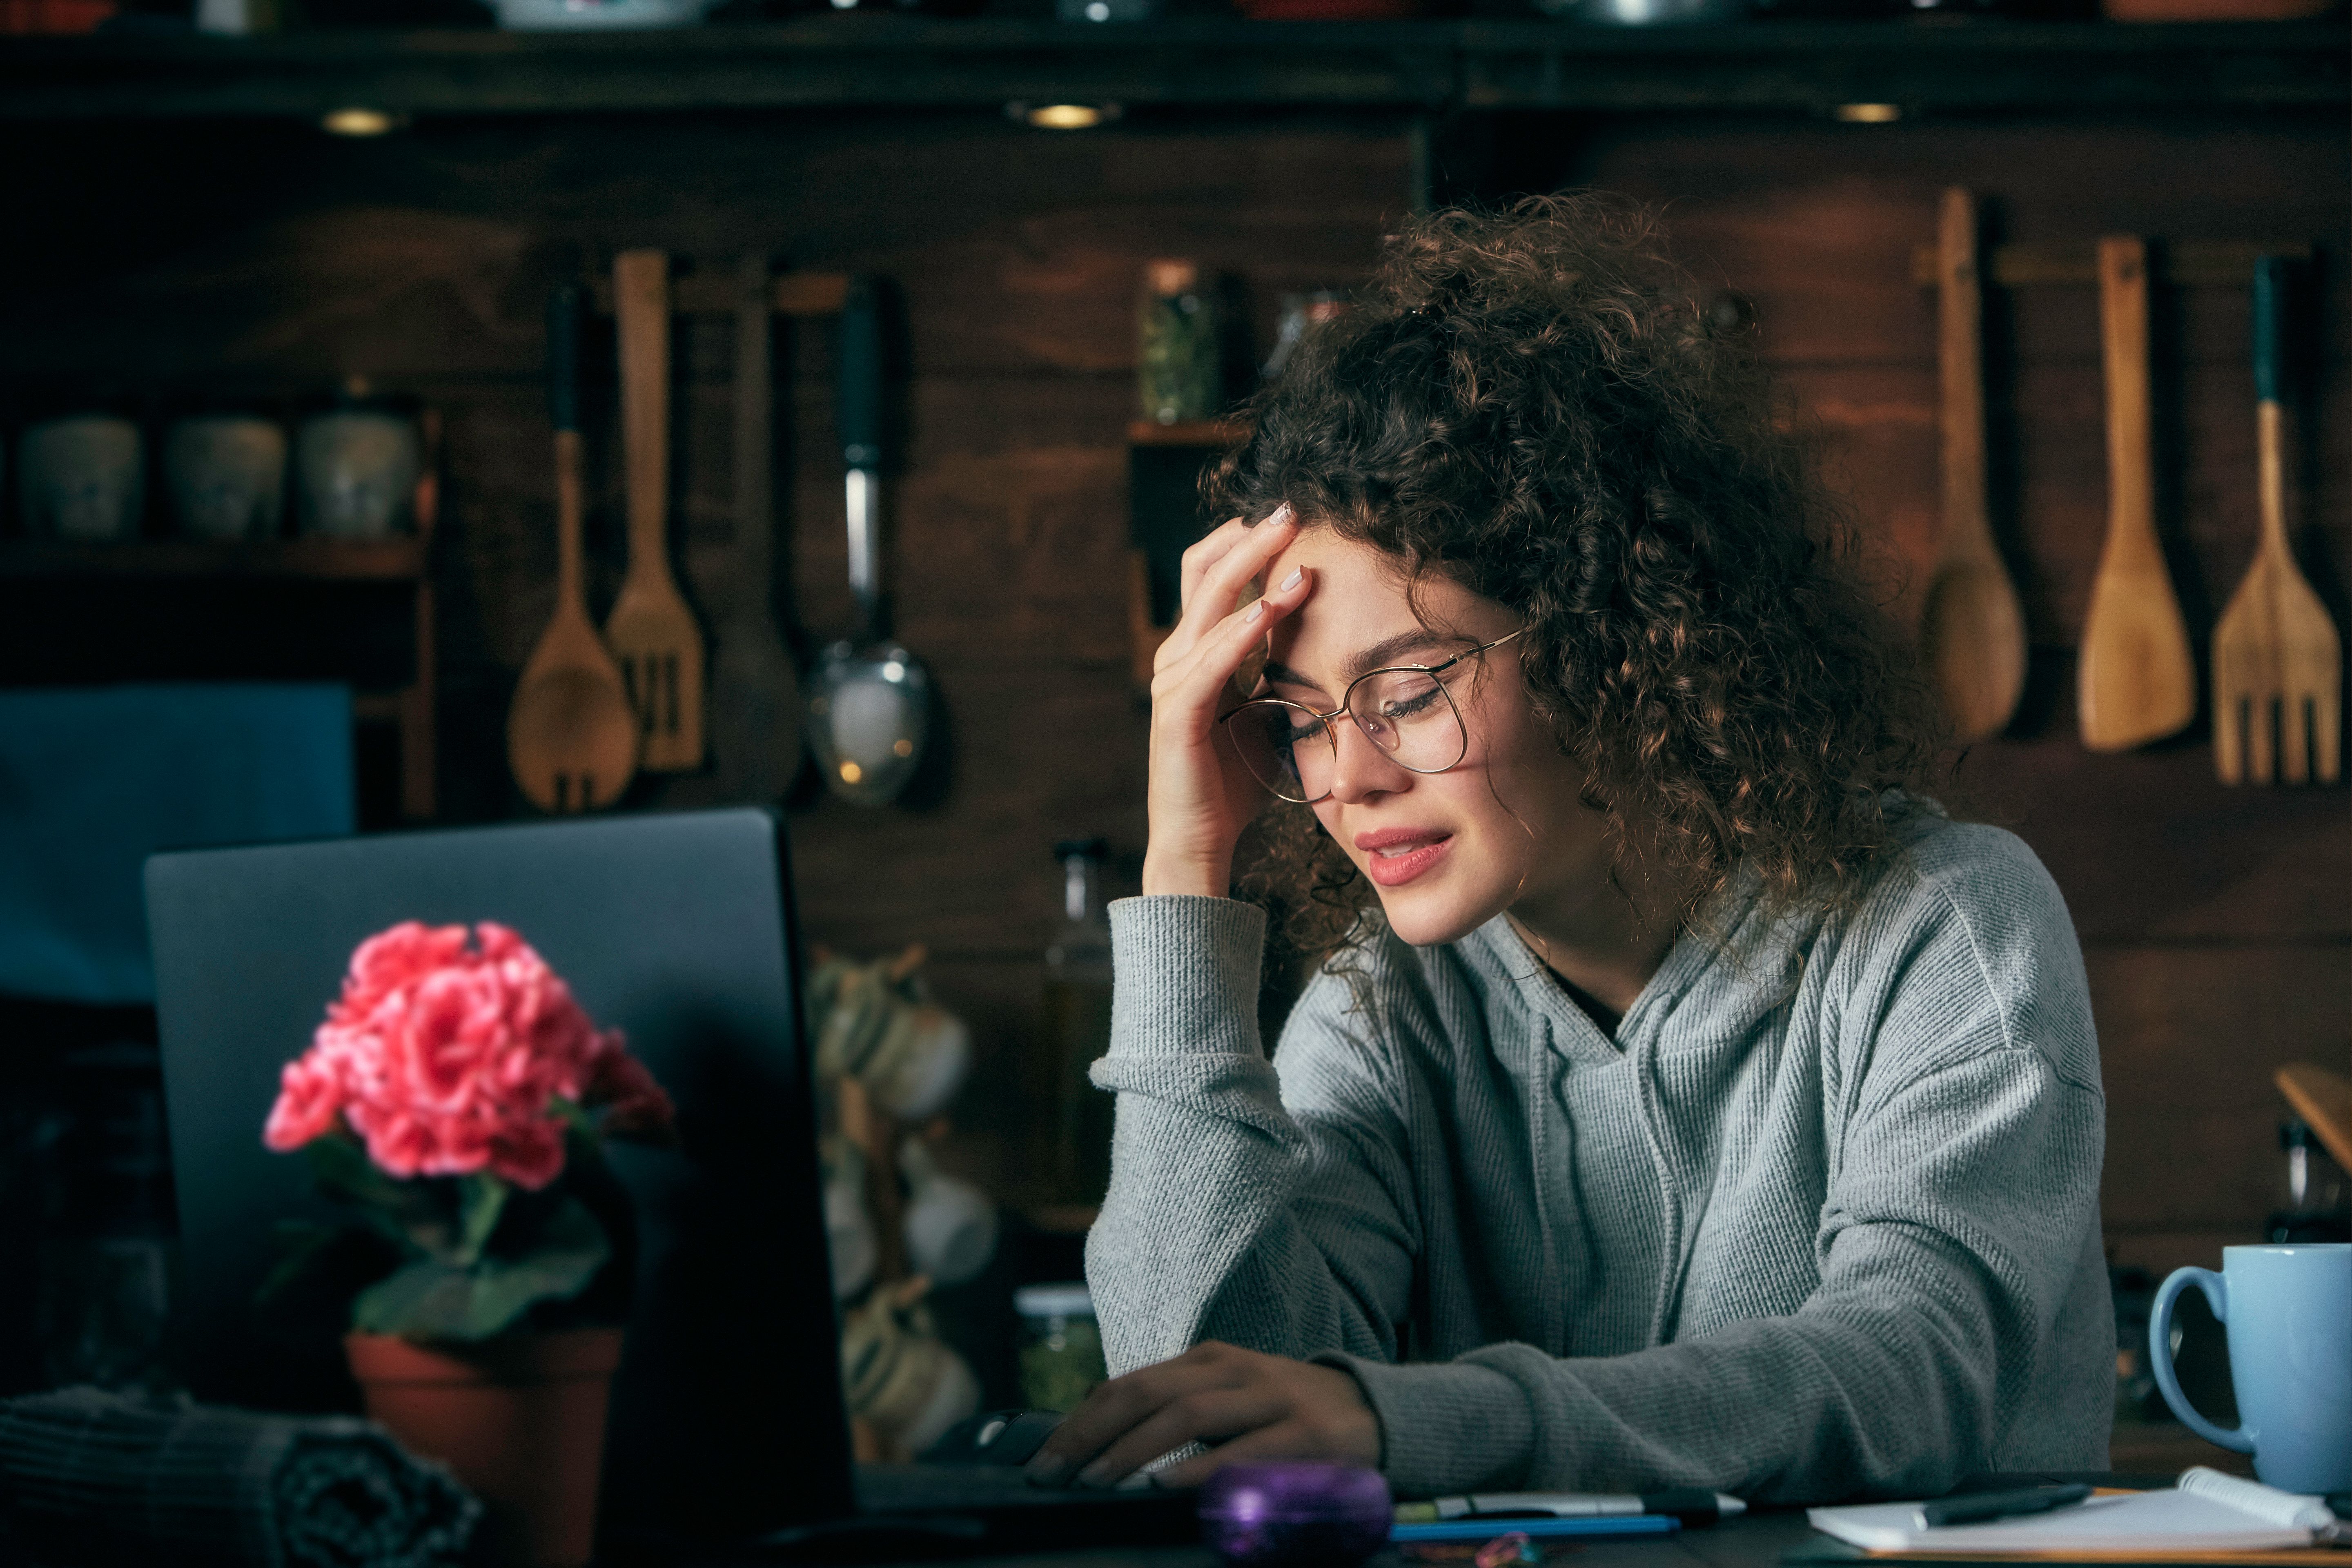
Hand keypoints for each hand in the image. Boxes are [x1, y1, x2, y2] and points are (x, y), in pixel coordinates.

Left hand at [1024, 1340, 1379, 1489]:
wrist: (1374, 1410)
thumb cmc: (1284, 1411)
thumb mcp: (1225, 1395)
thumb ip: (1172, 1404)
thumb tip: (1096, 1423)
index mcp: (1210, 1360)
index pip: (1129, 1383)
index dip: (1081, 1418)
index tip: (1043, 1456)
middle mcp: (1234, 1370)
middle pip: (1147, 1393)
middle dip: (1091, 1434)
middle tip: (1054, 1472)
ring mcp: (1270, 1399)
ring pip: (1188, 1414)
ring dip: (1134, 1450)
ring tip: (1097, 1480)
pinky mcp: (1303, 1435)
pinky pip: (1243, 1451)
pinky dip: (1200, 1468)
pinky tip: (1167, 1487)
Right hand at [1143, 505, 1313, 897]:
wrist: (1199, 841)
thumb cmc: (1233, 783)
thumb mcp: (1264, 712)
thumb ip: (1278, 672)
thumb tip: (1325, 639)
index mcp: (1195, 653)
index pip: (1212, 575)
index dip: (1246, 542)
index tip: (1293, 517)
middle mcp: (1176, 658)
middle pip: (1203, 572)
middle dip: (1249, 536)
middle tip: (1293, 507)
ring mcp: (1173, 682)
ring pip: (1209, 605)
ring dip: (1254, 571)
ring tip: (1297, 546)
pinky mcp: (1180, 711)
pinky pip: (1214, 657)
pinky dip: (1245, 627)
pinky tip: (1277, 603)